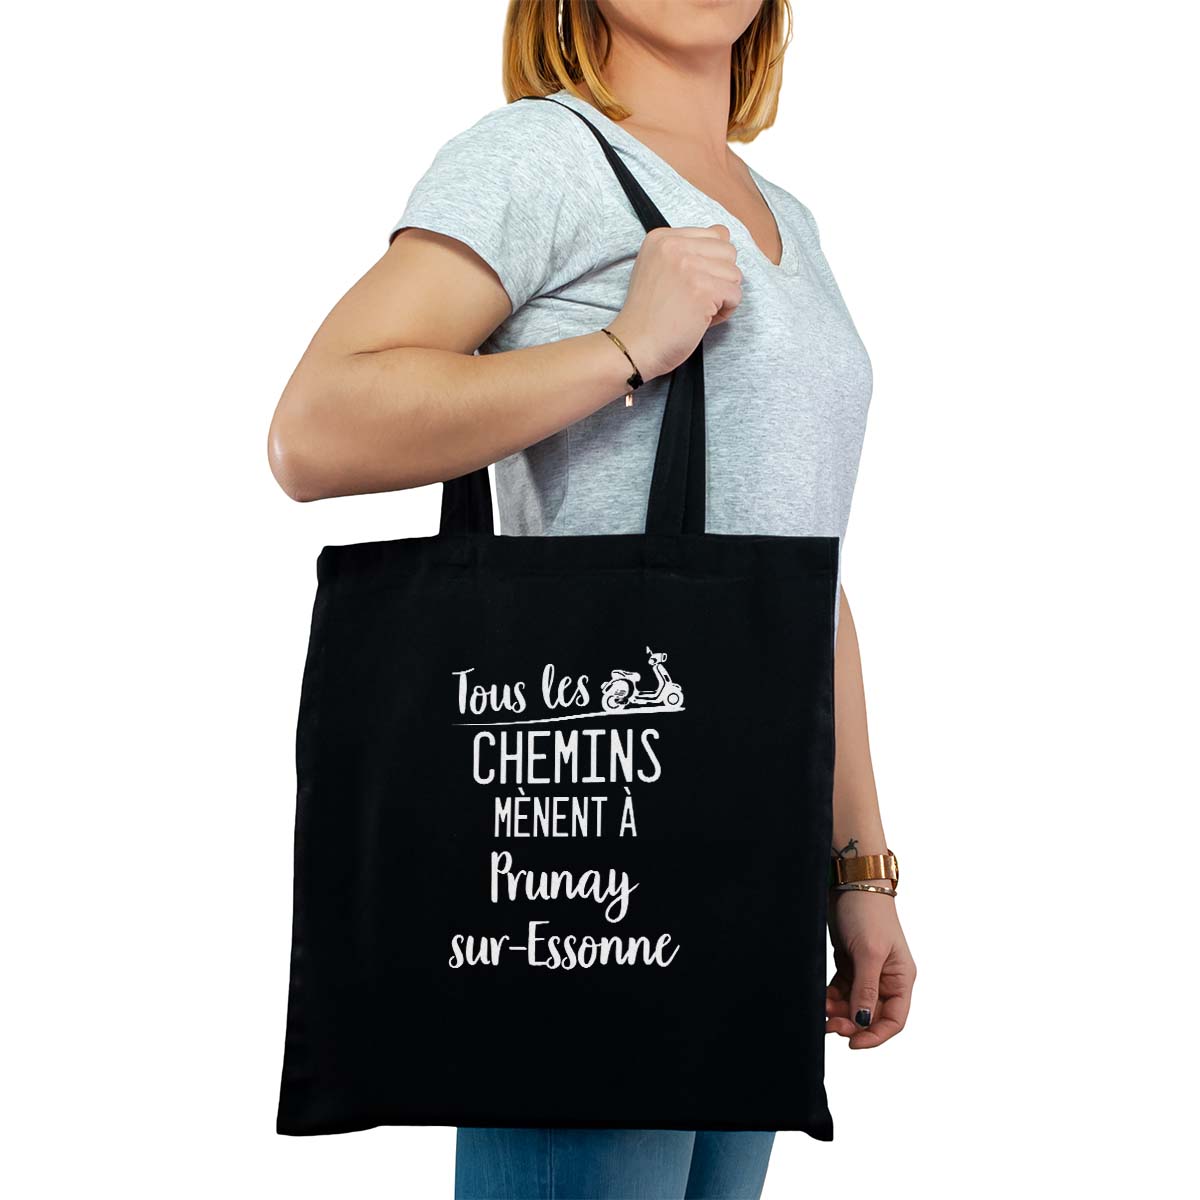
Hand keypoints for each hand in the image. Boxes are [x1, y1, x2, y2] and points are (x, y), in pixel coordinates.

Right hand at [607, 224, 741, 381]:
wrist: (634, 345)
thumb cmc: (649, 315)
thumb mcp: (658, 268)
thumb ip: (687, 250)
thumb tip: (725, 233)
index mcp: (662, 237)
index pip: (716, 234)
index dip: (711, 264)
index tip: (689, 284)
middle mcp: (674, 245)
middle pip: (728, 252)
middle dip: (720, 278)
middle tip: (695, 299)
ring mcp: (688, 266)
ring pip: (735, 274)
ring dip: (722, 297)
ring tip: (697, 310)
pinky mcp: (702, 289)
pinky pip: (735, 295)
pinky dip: (724, 312)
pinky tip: (701, 320)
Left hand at [826, 890, 915, 1048]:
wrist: (850, 882)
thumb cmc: (867, 913)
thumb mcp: (869, 953)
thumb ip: (866, 989)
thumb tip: (863, 1022)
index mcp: (901, 978)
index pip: (894, 1019)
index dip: (875, 1036)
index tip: (853, 1044)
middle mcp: (886, 978)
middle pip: (870, 1015)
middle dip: (851, 1024)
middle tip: (829, 1025)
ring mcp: (867, 971)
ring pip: (853, 1005)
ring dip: (838, 1012)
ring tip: (822, 1009)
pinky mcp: (849, 963)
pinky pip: (841, 991)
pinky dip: (831, 998)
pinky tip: (821, 999)